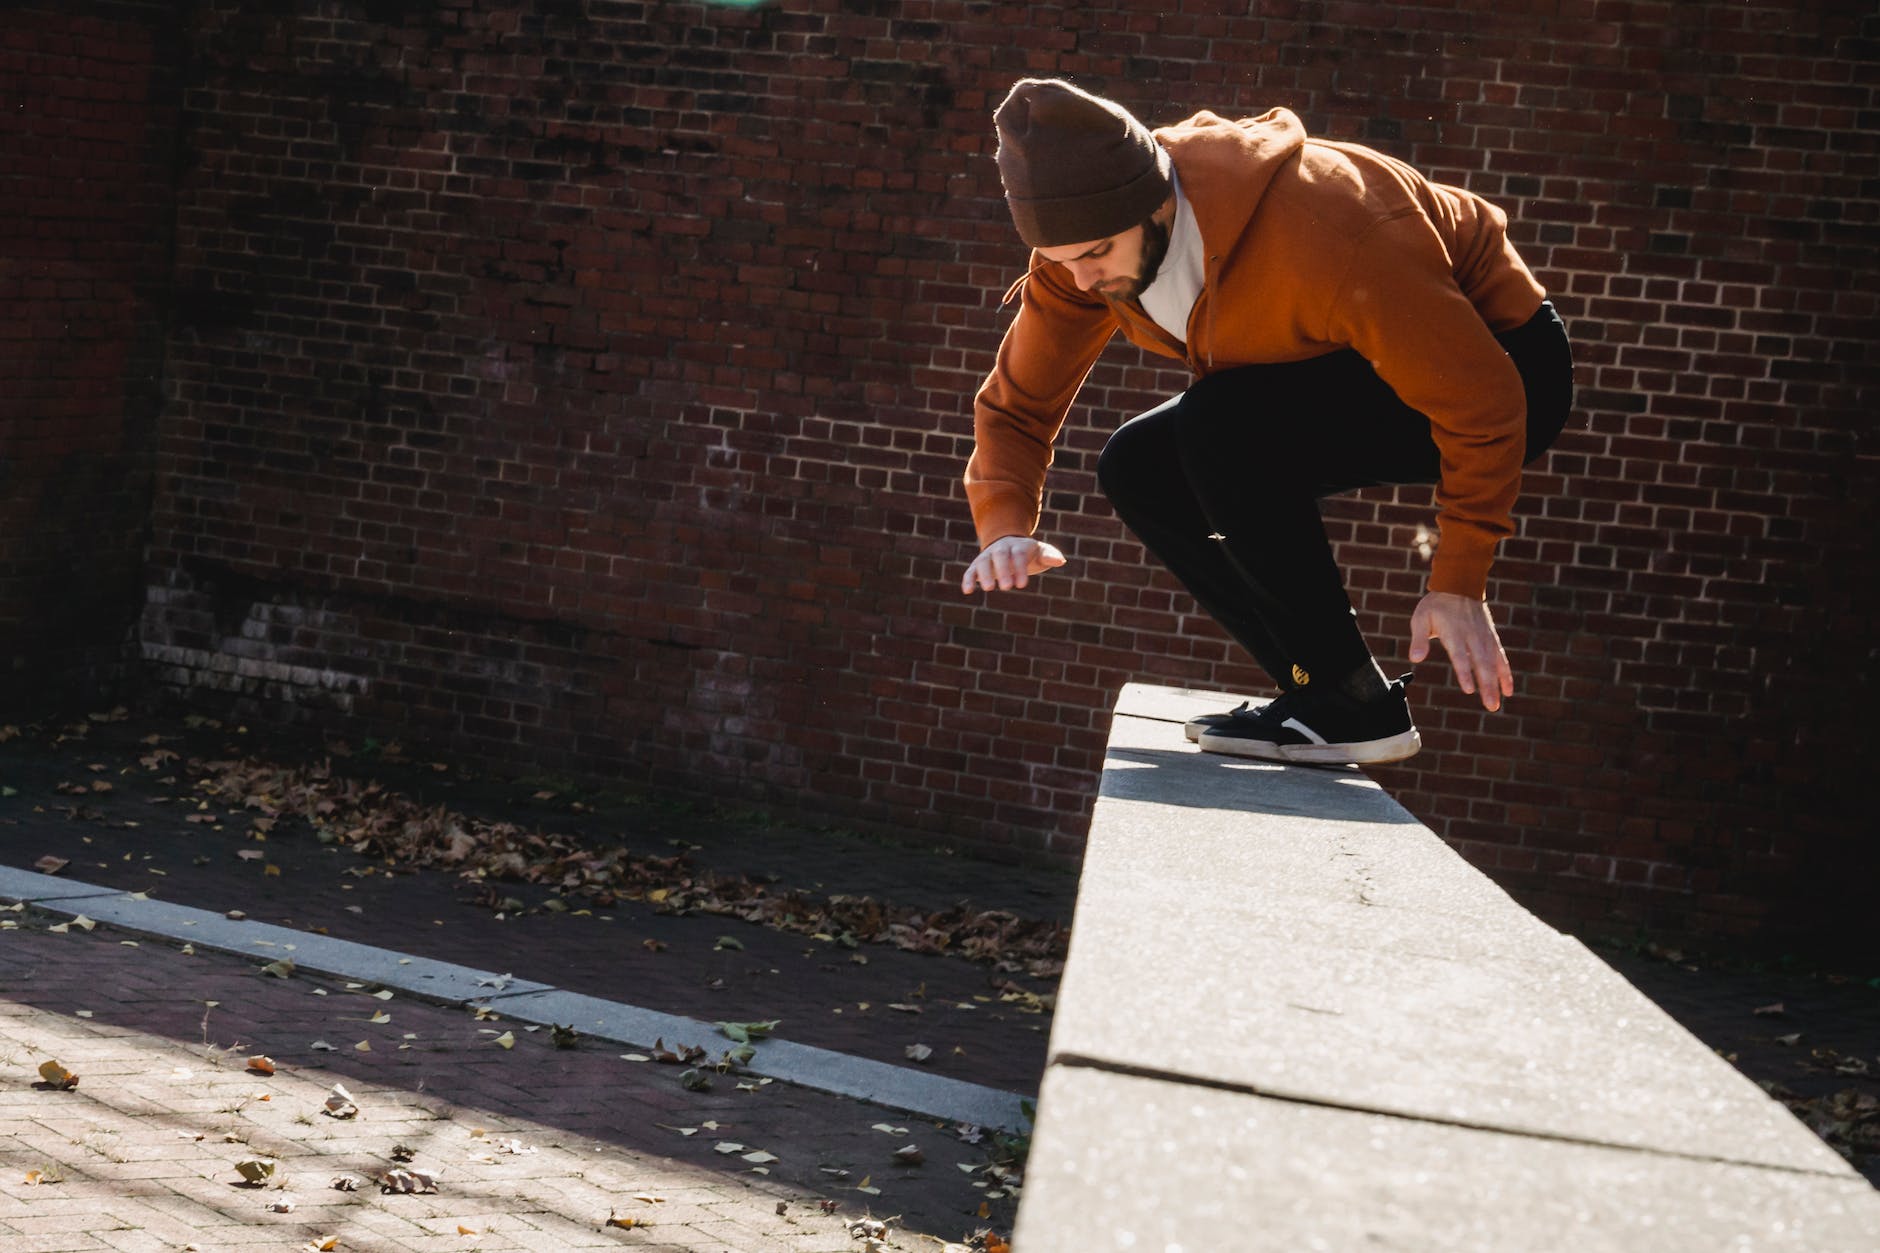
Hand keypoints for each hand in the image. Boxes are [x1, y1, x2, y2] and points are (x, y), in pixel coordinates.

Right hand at [960, 536, 1066, 593]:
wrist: (1008, 544)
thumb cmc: (1028, 553)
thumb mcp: (1040, 553)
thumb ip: (1049, 556)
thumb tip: (1061, 561)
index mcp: (1017, 546)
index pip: (1018, 555)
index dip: (1020, 568)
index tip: (1022, 585)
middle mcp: (1000, 549)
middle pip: (1000, 556)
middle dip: (1002, 570)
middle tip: (1006, 587)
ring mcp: (987, 556)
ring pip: (983, 562)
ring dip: (984, 574)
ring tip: (988, 588)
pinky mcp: (977, 565)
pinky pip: (971, 570)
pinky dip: (968, 579)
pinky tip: (967, 591)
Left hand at [1409, 591, 1513, 711]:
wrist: (1459, 585)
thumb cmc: (1436, 605)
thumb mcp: (1421, 618)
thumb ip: (1419, 639)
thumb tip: (1415, 659)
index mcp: (1454, 632)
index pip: (1460, 656)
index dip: (1465, 672)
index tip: (1470, 689)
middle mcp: (1472, 636)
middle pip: (1481, 663)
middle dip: (1487, 685)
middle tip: (1490, 706)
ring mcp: (1484, 637)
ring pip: (1493, 663)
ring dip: (1497, 684)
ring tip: (1497, 704)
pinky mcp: (1491, 637)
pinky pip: (1500, 657)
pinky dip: (1505, 673)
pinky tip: (1508, 690)